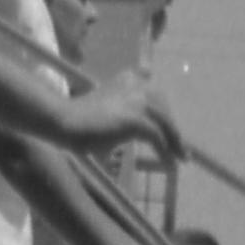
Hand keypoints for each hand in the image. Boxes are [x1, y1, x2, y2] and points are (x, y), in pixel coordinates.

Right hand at [60, 78, 178, 163]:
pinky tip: (169, 164)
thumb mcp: (108, 114)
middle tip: (181, 150)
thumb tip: (141, 135)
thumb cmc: (80, 124)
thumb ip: (125, 118)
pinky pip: (158, 138)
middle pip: (165, 110)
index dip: (166, 118)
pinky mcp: (136, 119)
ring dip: (174, 142)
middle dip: (173, 130)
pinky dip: (165, 152)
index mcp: (130, 80)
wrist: (64, 122)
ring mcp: (137, 101)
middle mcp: (137, 85)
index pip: (157, 99)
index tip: (173, 135)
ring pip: (166, 123)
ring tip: (179, 158)